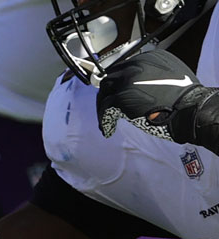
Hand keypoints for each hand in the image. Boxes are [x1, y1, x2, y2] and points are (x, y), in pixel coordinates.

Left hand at [96, 48, 212, 140]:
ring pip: (104, 92)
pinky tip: (108, 129)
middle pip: (110, 78)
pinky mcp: (121, 96)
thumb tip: (139, 84)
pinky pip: (104, 108)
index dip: (118, 83)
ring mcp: (126, 80)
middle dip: (108, 94)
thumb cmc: (184, 97)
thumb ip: (152, 74)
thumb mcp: (170, 74)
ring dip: (103, 107)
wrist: (187, 107)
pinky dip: (104, 120)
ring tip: (107, 119)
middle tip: (108, 106)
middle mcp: (135, 65)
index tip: (116, 92)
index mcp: (149, 58)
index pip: (123, 68)